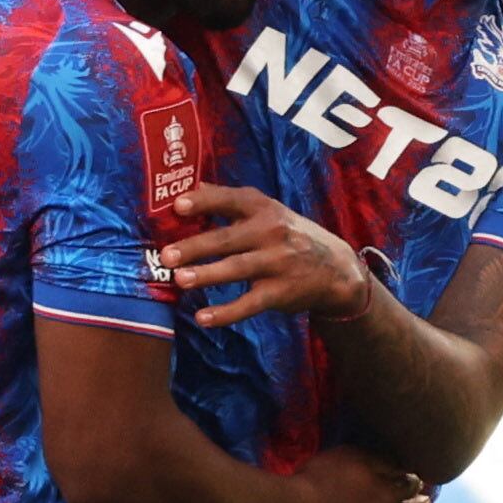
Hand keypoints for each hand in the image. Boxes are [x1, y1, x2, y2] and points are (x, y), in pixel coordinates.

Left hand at [163, 188, 379, 328]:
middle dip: (196, 247)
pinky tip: (203, 318)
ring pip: (237, 269)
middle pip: (227, 239)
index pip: (231, 200)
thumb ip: (231, 201)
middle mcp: (271, 232)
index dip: (205, 202)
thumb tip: (192, 185)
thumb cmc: (290, 236)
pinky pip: (250, 304)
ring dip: (207, 275)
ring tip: (179, 281)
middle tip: (166, 255)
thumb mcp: (269, 211)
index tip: (178, 206)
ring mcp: (277, 263)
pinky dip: (226, 312)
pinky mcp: (281, 292)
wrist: (336, 269)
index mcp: (264, 209)